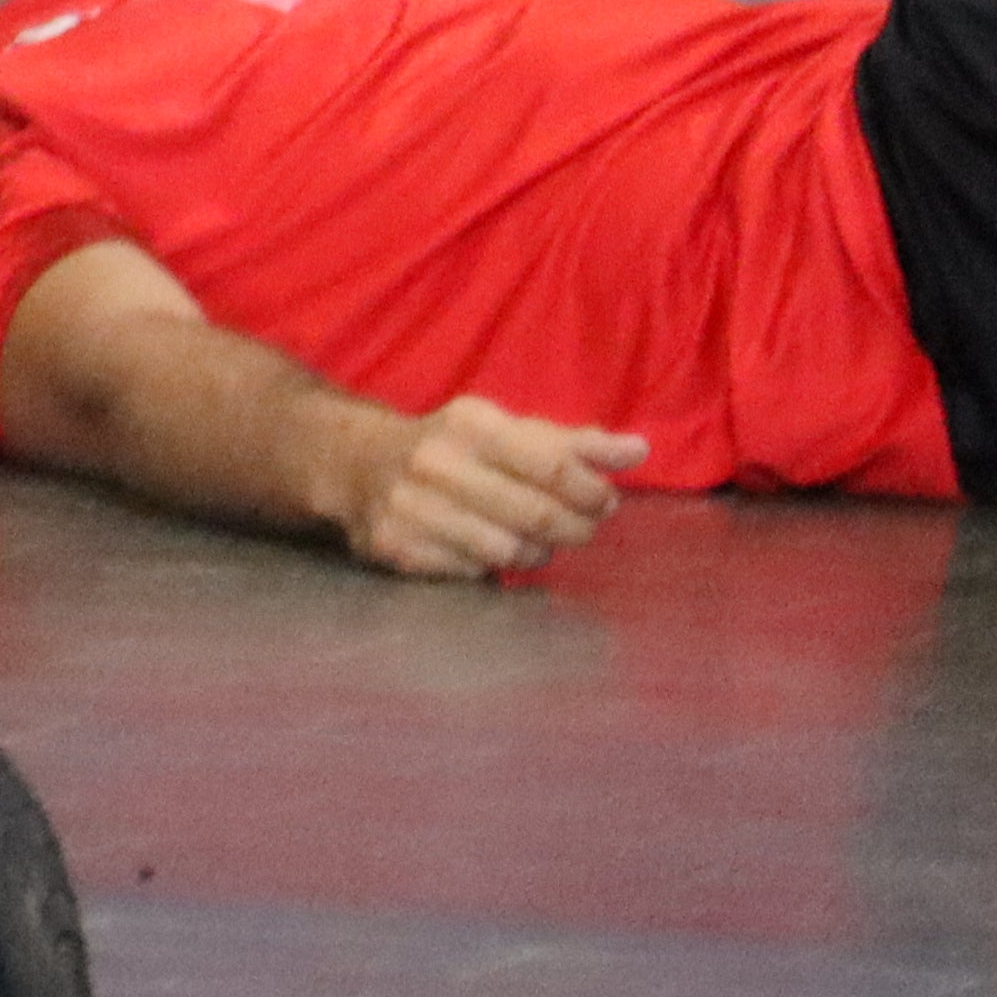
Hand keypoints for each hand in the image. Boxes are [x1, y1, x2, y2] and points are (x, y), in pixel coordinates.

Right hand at [339, 394, 644, 579]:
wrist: (357, 464)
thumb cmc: (454, 446)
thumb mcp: (509, 430)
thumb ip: (575, 442)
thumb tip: (639, 450)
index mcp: (470, 424)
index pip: (551, 463)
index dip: (591, 490)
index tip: (606, 500)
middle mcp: (435, 463)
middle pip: (536, 515)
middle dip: (575, 527)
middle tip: (584, 526)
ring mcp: (411, 508)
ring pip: (508, 551)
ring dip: (538, 552)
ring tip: (539, 539)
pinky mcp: (397, 547)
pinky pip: (472, 572)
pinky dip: (493, 566)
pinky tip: (491, 547)